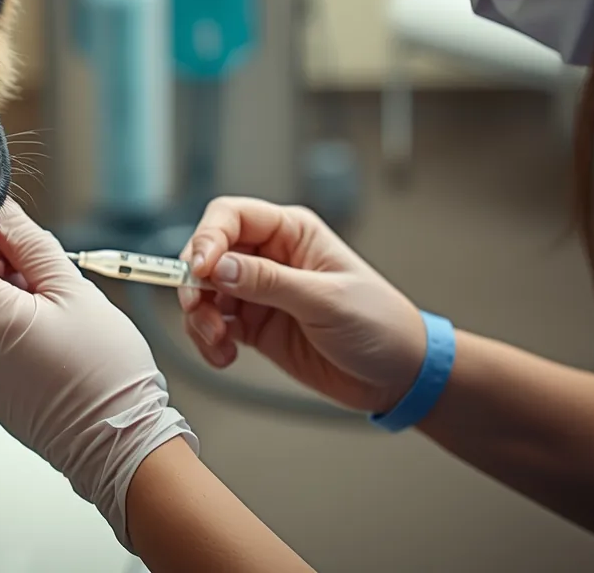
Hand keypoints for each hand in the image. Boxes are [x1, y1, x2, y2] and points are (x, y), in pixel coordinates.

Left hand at [0, 200, 196, 548]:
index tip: (3, 218)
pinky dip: (7, 316)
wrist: (117, 444)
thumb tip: (1, 209)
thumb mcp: (72, 289)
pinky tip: (47, 319)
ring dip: (4, 285)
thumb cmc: (103, 372)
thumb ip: (28, 242)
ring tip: (50, 293)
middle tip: (38, 257)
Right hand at [180, 196, 426, 413]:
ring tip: (217, 342)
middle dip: (195, 282)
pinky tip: (225, 356)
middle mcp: (271, 257)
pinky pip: (214, 326)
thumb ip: (268, 283)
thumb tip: (218, 267)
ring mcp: (260, 293)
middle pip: (209, 254)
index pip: (232, 217)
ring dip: (199, 318)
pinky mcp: (255, 326)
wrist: (398, 375)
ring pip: (205, 293)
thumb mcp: (325, 300)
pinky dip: (209, 341)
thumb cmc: (379, 324)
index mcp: (292, 233)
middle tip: (197, 310)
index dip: (208, 237)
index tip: (199, 269)